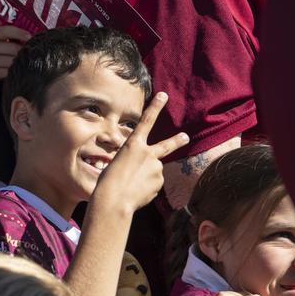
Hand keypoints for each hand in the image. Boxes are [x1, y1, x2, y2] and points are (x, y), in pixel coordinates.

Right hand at [0, 25, 30, 86]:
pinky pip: (8, 72)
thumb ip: (13, 38)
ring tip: (27, 62)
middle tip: (33, 54)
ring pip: (12, 61)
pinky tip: (20, 71)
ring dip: (21, 62)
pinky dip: (16, 72)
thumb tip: (33, 39)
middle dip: (24, 51)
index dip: (19, 33)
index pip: (6, 31)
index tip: (30, 37)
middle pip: (12, 48)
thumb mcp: (1, 42)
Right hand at [94, 92, 189, 212]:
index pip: (146, 121)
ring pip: (154, 171)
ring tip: (132, 186)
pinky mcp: (159, 182)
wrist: (114, 200)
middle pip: (166, 145)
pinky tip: (136, 192)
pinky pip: (154, 184)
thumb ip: (135, 162)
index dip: (155, 107)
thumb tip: (150, 172)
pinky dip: (147, 188)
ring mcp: (156, 168)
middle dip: (177, 141)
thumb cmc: (109, 182)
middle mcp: (148, 153)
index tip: (164, 95)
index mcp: (133, 144)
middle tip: (185, 137)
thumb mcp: (117, 164)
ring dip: (146, 177)